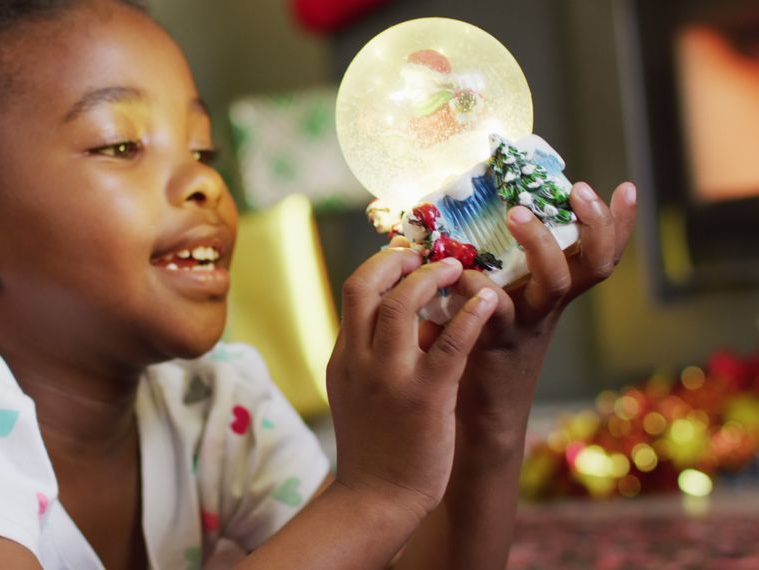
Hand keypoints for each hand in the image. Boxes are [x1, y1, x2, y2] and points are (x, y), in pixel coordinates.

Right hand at [327, 249, 498, 519]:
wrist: (375, 498)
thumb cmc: (373, 448)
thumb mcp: (353, 392)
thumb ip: (365, 355)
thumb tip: (390, 319)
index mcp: (343, 357)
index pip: (354, 291)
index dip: (382, 265)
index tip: (406, 256)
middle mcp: (359, 360)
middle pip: (366, 286)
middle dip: (397, 260)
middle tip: (428, 255)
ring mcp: (390, 376)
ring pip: (402, 305)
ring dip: (432, 277)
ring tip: (457, 268)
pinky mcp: (425, 396)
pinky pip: (450, 343)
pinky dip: (470, 314)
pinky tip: (488, 300)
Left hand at [424, 181, 637, 435]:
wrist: (473, 415)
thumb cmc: (477, 345)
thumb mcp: (492, 300)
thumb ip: (485, 265)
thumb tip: (455, 214)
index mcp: (553, 292)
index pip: (598, 254)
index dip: (617, 224)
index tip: (626, 187)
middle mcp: (549, 305)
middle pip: (592, 264)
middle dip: (593, 225)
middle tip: (578, 191)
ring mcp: (528, 324)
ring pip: (554, 283)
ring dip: (540, 246)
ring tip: (517, 214)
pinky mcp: (497, 343)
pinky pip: (496, 313)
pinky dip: (478, 290)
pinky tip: (464, 273)